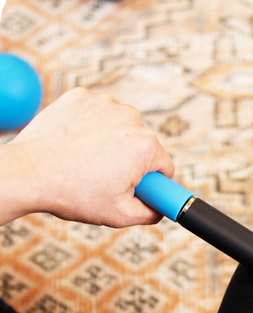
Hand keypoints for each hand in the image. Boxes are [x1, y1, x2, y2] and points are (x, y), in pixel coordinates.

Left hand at [5, 87, 173, 226]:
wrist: (28, 172)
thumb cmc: (74, 193)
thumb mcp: (120, 215)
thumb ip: (150, 214)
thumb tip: (159, 209)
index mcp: (146, 146)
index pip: (164, 167)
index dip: (151, 184)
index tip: (135, 190)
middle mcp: (131, 118)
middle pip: (143, 146)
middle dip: (130, 163)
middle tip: (104, 180)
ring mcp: (104, 104)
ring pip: (120, 129)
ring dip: (111, 143)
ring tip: (86, 163)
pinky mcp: (80, 97)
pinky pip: (96, 115)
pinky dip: (89, 128)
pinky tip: (75, 144)